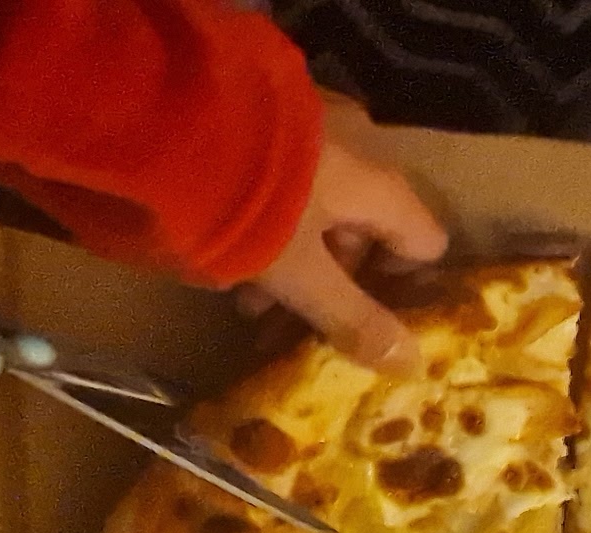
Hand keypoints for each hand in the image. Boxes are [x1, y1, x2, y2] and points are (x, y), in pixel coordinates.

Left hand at [234, 97, 450, 372]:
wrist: (166, 115)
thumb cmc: (248, 205)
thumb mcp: (296, 273)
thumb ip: (352, 317)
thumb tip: (413, 364)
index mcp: (381, 186)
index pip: (424, 242)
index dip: (398, 286)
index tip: (358, 318)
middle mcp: (361, 145)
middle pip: (366, 228)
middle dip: (327, 279)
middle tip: (277, 316)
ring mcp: (314, 120)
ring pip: (322, 203)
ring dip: (292, 252)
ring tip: (238, 289)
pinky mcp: (268, 109)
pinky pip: (289, 173)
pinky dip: (270, 211)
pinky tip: (222, 235)